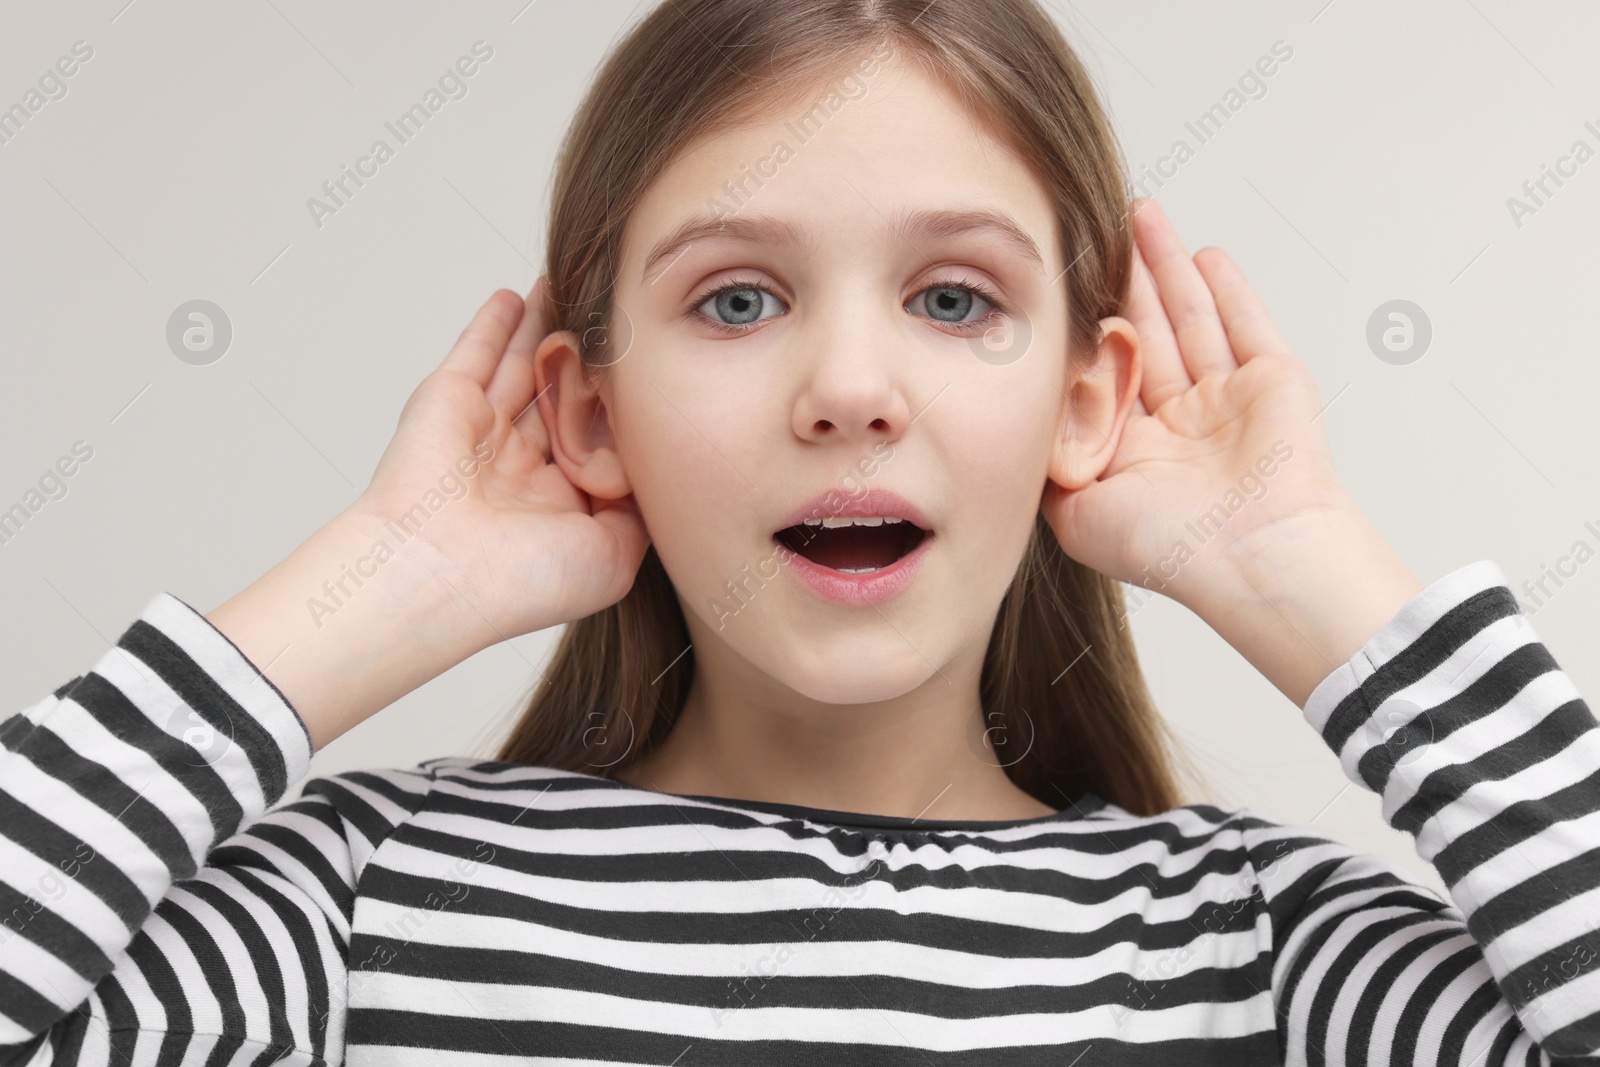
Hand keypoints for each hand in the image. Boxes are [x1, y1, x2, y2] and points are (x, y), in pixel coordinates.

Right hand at [349, 280, 649, 643]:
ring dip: (548, 329)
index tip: (657, 376)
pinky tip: (519, 296)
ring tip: (578, 289)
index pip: (598, 442)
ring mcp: (482, 432)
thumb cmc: (520, 580)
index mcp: (556, 505)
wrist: (437, 573)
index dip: (624, 412)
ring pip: (524, 367)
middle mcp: (520, 468)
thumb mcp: (613, 556)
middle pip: (563, 397)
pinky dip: (497, 322)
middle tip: (620, 319)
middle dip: (588, 362)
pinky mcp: (448, 400)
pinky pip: (478, 350)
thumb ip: (637, 509)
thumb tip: (652, 474)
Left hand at [1042, 198, 1420, 704]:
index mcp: (1135, 452)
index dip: (1080, 330)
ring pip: (1190, 318)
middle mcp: (1180, 425)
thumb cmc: (1168, 547)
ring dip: (1165, 267)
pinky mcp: (1273, 381)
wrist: (1251, 557)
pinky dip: (1226, 289)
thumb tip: (1014, 431)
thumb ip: (1046, 468)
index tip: (1054, 285)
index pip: (1102, 374)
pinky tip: (1203, 254)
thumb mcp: (1076, 514)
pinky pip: (1247, 325)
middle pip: (1145, 333)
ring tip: (1140, 216)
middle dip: (1121, 281)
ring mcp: (1228, 402)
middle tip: (1094, 229)